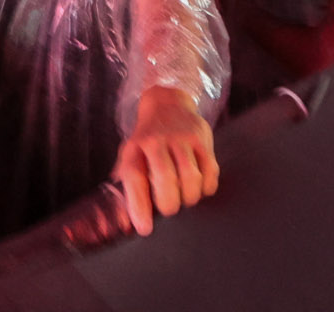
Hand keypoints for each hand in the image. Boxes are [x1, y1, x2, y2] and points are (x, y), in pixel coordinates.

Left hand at [112, 85, 219, 235]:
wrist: (167, 104)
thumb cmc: (146, 139)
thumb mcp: (130, 153)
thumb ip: (127, 183)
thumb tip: (123, 220)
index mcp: (135, 148)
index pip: (134, 178)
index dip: (139, 207)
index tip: (145, 229)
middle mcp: (157, 140)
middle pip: (166, 179)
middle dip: (170, 204)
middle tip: (170, 210)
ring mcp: (181, 137)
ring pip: (191, 177)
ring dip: (190, 197)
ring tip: (185, 200)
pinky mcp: (202, 137)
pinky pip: (210, 170)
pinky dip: (207, 187)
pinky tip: (200, 188)